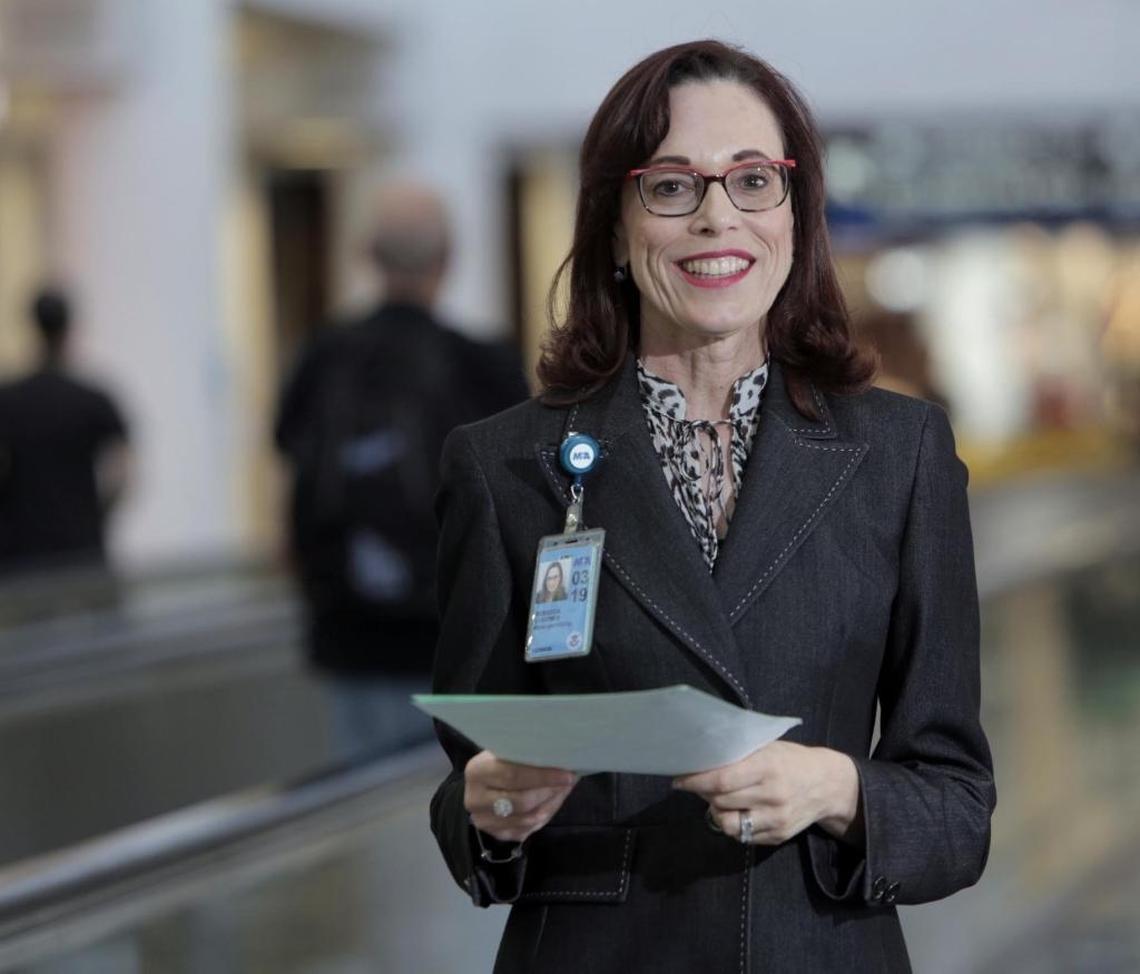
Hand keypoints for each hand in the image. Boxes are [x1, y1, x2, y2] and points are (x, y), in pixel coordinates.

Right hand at [464, 750, 578, 843]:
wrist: (483, 783)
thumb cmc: (501, 760)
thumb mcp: (508, 750)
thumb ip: (527, 755)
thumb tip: (561, 757)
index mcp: (477, 772)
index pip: (513, 776)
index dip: (542, 776)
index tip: (566, 774)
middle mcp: (475, 800)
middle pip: (522, 802)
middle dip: (549, 792)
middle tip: (568, 782)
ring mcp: (484, 821)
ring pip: (528, 819)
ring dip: (551, 804)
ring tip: (562, 789)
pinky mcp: (496, 834)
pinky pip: (528, 830)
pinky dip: (544, 816)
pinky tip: (551, 802)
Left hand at [672, 742, 861, 845]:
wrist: (827, 784)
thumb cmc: (790, 760)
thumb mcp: (767, 748)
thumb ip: (738, 755)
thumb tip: (700, 761)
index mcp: (767, 767)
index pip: (721, 780)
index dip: (695, 782)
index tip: (679, 779)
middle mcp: (772, 796)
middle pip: (721, 801)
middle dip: (702, 794)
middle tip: (696, 785)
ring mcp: (775, 819)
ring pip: (728, 824)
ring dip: (715, 812)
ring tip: (717, 800)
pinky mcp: (777, 836)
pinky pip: (742, 835)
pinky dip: (732, 824)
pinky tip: (735, 810)